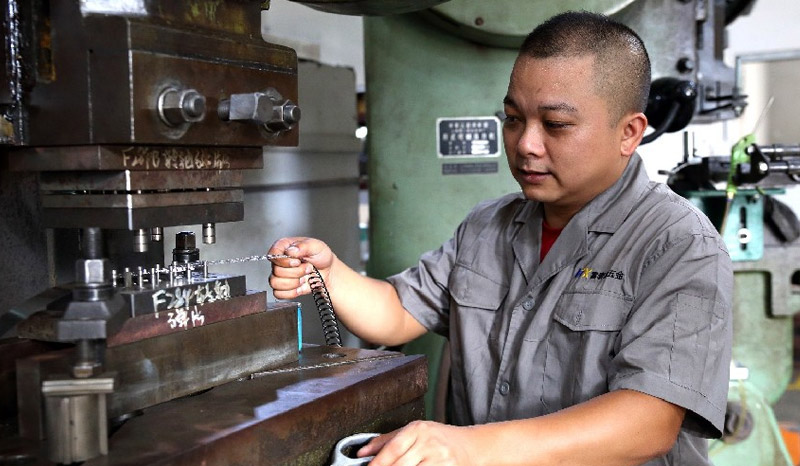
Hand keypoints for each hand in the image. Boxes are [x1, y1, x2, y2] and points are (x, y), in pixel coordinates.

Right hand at [268, 237, 334, 298]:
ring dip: (294, 282)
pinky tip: (300, 286)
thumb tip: (290, 250)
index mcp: (283, 247)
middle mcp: (279, 261)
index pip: (273, 254)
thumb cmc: (320, 256)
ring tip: (304, 277)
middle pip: (276, 271)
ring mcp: (279, 275)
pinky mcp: (282, 288)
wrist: (327, 271)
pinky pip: (278, 294)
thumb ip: (303, 245)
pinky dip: (292, 292)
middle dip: (296, 272)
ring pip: (275, 283)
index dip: (284, 261)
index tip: (298, 262)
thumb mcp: (316, 246)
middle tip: (308, 268)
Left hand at [358, 421, 475, 465]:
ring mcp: (441, 459)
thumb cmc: (440, 438)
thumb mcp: (415, 431)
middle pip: (400, 464)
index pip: (393, 448)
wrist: (471, 445)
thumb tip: (361, 453)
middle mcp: (430, 443)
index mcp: (419, 429)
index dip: (377, 462)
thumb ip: (386, 440)